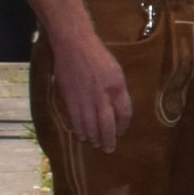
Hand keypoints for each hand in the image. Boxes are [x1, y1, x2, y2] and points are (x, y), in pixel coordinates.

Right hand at [51, 29, 131, 153]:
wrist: (74, 45)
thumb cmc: (98, 56)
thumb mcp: (116, 71)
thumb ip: (117, 90)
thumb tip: (117, 108)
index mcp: (117, 87)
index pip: (124, 113)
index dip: (123, 125)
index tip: (122, 132)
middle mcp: (102, 95)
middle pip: (107, 124)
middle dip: (108, 138)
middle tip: (109, 149)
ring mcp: (84, 98)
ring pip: (90, 124)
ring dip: (93, 137)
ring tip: (96, 144)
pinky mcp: (70, 97)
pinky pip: (75, 118)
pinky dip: (79, 129)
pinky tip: (81, 135)